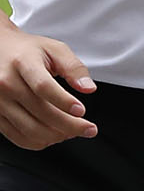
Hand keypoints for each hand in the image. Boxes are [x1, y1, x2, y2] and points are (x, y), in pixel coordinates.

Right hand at [0, 24, 96, 149]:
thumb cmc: (27, 50)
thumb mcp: (54, 49)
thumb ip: (73, 67)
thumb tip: (88, 87)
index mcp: (22, 63)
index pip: (43, 87)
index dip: (64, 101)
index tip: (81, 111)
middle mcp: (6, 83)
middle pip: (39, 111)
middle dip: (69, 124)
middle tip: (89, 129)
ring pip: (28, 128)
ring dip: (55, 135)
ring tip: (74, 132)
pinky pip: (15, 135)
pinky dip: (37, 141)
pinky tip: (53, 136)